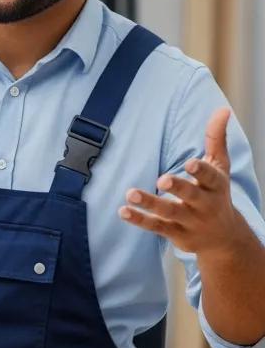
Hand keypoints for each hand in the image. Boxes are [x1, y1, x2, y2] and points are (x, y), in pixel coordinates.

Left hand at [118, 107, 251, 255]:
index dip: (200, 170)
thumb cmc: (216, 193)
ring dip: (150, 203)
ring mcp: (189, 221)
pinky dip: (139, 220)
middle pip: (191, 196)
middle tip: (162, 179)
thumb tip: (222, 109)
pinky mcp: (175, 233)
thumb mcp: (220, 167)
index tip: (189, 162)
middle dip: (178, 188)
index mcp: (216, 186)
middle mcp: (204, 205)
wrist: (224, 238)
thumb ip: (216, 138)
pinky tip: (123, 210)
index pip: (210, 177)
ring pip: (169, 212)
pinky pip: (156, 227)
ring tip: (130, 194)